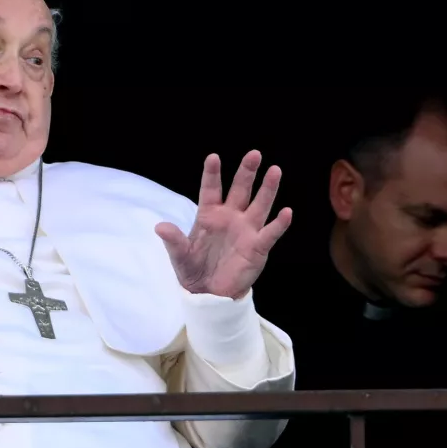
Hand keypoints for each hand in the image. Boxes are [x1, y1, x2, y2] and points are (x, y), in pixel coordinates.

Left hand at [155, 150, 291, 298]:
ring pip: (259, 205)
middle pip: (240, 190)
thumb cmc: (193, 270)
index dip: (212, 174)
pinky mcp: (257, 247)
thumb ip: (173, 241)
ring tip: (275, 171)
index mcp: (209, 215)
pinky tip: (286, 212)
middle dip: (247, 172)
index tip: (213, 157)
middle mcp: (230, 217)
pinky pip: (270, 233)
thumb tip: (160, 227)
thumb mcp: (180, 256)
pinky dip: (279, 223)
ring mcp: (246, 230)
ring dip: (268, 189)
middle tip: (254, 154)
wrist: (208, 294)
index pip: (211, 189)